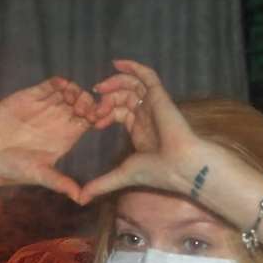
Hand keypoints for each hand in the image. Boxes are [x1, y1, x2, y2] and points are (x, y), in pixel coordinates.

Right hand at [0, 77, 100, 203]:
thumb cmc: (9, 170)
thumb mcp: (38, 174)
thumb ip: (60, 182)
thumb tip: (81, 200)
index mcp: (65, 138)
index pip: (89, 121)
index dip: (96, 116)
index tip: (94, 118)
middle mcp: (57, 122)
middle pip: (83, 103)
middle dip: (87, 100)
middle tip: (81, 106)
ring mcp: (43, 108)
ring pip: (69, 91)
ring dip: (74, 90)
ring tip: (70, 96)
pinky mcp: (28, 97)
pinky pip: (50, 85)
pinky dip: (59, 82)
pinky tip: (59, 86)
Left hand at [75, 60, 216, 203]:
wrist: (180, 166)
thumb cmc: (156, 171)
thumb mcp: (121, 175)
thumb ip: (101, 184)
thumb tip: (81, 199)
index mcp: (140, 130)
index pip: (119, 112)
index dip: (104, 113)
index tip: (92, 121)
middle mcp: (147, 115)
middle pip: (123, 97)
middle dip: (106, 99)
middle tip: (93, 107)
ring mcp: (154, 105)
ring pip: (132, 85)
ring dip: (114, 83)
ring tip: (99, 88)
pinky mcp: (160, 96)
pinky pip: (147, 75)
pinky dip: (133, 67)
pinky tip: (117, 63)